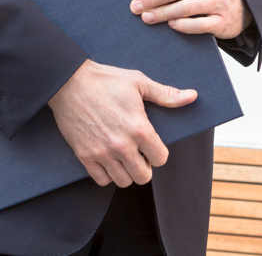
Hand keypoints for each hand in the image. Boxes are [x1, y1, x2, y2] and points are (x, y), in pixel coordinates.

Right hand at [47, 60, 196, 186]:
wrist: (69, 81)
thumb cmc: (106, 80)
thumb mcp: (139, 82)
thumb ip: (166, 94)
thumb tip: (192, 96)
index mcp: (139, 128)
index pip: (161, 159)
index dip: (159, 152)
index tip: (151, 144)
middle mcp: (122, 145)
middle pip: (143, 176)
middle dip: (145, 165)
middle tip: (138, 152)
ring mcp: (102, 153)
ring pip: (124, 181)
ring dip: (127, 171)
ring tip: (124, 156)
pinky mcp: (85, 155)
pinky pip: (102, 180)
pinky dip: (107, 174)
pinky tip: (108, 159)